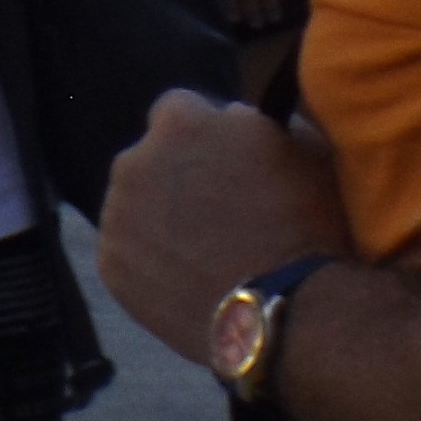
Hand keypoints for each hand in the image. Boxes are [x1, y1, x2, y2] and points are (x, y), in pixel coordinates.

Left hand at [97, 92, 354, 362]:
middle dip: (178, 174)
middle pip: (150, 157)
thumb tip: (231, 117)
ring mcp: (116, 214)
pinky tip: (190, 279)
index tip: (228, 162)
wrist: (289, 312)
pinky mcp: (111, 263)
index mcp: (180, 121)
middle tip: (218, 212)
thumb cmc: (309, 224)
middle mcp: (134, 159)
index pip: (179, 108)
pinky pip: (128, 252)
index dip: (206, 135)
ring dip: (160, 217)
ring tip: (207, 252)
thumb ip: (255, 121)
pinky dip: (151, 261)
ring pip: (135, 205)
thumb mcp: (303, 149)